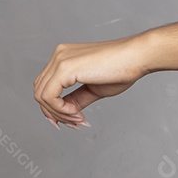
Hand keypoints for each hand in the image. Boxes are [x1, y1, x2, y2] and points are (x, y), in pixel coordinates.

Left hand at [33, 34, 150, 128]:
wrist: (137, 57)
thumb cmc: (122, 69)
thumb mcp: (93, 88)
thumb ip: (76, 99)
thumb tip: (66, 113)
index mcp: (65, 56)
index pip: (47, 86)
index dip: (55, 108)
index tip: (73, 120)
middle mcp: (59, 55)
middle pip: (40, 91)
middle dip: (55, 113)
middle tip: (76, 122)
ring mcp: (60, 60)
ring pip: (41, 96)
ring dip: (58, 113)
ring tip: (79, 118)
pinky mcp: (64, 68)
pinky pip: (48, 97)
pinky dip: (59, 110)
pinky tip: (76, 113)